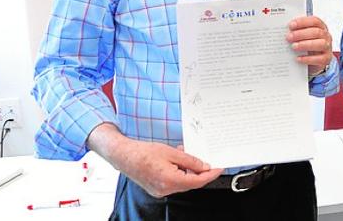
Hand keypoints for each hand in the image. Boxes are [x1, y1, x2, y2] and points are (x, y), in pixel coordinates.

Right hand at [88, 124, 223, 197]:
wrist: (123, 155)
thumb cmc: (143, 152)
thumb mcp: (171, 152)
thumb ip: (190, 161)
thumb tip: (204, 166)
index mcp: (170, 181)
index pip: (198, 181)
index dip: (210, 174)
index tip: (219, 168)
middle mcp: (165, 189)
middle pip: (191, 183)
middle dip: (200, 172)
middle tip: (207, 159)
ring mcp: (160, 191)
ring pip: (183, 183)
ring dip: (189, 171)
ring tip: (186, 155)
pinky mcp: (156, 188)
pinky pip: (174, 182)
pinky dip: (179, 173)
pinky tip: (178, 161)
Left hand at [287, 16, 332, 76]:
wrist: (314, 61)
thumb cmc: (307, 44)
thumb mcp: (303, 36)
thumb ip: (297, 31)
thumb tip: (284, 30)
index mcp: (320, 27)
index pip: (314, 21)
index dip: (303, 22)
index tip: (291, 25)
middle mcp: (326, 36)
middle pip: (316, 32)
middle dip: (301, 34)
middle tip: (289, 37)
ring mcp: (327, 48)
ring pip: (320, 44)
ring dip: (305, 45)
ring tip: (293, 46)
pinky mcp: (326, 59)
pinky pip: (319, 59)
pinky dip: (308, 59)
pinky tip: (298, 58)